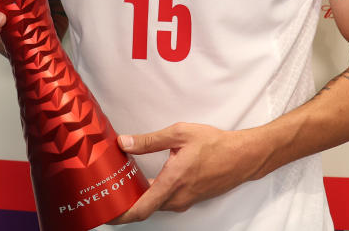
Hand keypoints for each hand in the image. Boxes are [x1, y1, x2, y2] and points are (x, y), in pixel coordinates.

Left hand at [108, 122, 261, 222]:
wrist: (242, 157)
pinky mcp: (190, 199)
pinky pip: (166, 201)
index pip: (141, 209)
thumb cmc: (215, 144)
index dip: (121, 214)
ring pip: (156, 204)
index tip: (106, 210)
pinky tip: (148, 181)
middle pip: (145, 208)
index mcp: (172, 182)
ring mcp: (185, 201)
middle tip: (110, 188)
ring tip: (125, 182)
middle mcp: (178, 197)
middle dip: (126, 202)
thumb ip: (149, 141)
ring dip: (140, 197)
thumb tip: (124, 143)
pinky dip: (153, 195)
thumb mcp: (180, 134)